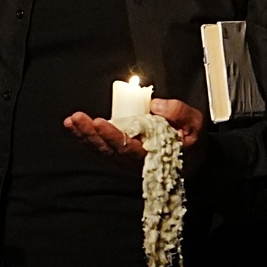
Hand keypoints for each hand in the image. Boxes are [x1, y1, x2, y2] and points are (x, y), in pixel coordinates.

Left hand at [63, 98, 207, 161]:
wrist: (191, 158)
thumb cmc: (191, 139)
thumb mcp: (194, 124)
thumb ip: (178, 112)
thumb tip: (155, 105)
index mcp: (153, 155)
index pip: (129, 148)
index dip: (113, 136)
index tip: (100, 122)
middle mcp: (135, 161)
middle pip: (109, 150)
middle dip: (91, 133)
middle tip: (78, 118)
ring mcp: (126, 159)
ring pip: (101, 150)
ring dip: (84, 135)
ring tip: (72, 121)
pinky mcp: (120, 153)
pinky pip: (100, 147)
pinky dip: (86, 137)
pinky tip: (75, 125)